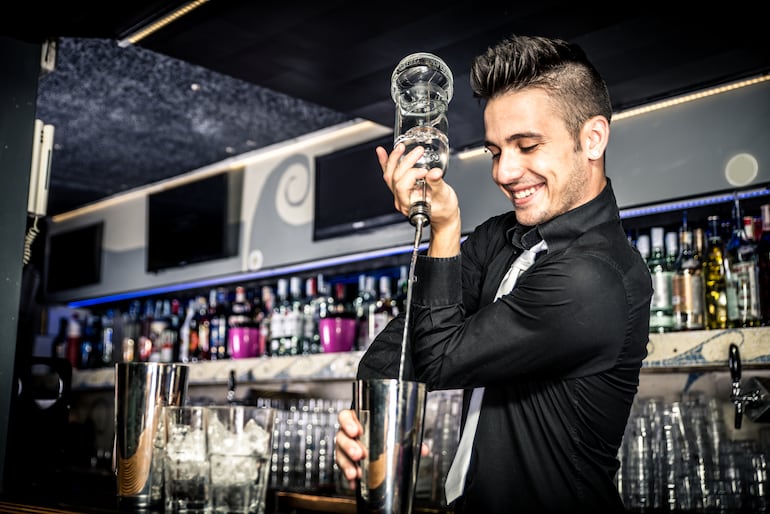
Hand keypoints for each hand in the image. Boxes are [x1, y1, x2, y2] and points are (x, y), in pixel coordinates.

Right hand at [335, 408, 431, 490]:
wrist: (378, 446)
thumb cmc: (383, 434)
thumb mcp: (396, 433)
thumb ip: (409, 439)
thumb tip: (424, 450)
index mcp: (357, 420)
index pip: (346, 417)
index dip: (348, 423)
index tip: (356, 431)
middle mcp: (347, 434)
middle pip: (342, 437)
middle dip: (349, 447)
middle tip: (360, 454)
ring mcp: (345, 448)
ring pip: (340, 454)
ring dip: (347, 464)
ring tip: (356, 473)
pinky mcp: (346, 463)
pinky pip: (343, 470)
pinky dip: (349, 478)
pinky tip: (354, 483)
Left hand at [376, 143, 460, 257]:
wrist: (443, 215)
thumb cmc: (444, 210)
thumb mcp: (444, 196)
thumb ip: (437, 183)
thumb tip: (434, 173)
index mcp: (410, 204)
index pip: (403, 185)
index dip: (412, 174)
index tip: (426, 171)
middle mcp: (401, 200)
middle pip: (396, 178)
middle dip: (406, 162)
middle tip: (418, 151)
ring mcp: (399, 194)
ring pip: (389, 176)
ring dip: (392, 160)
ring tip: (399, 148)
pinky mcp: (401, 188)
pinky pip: (389, 176)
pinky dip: (385, 163)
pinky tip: (381, 152)